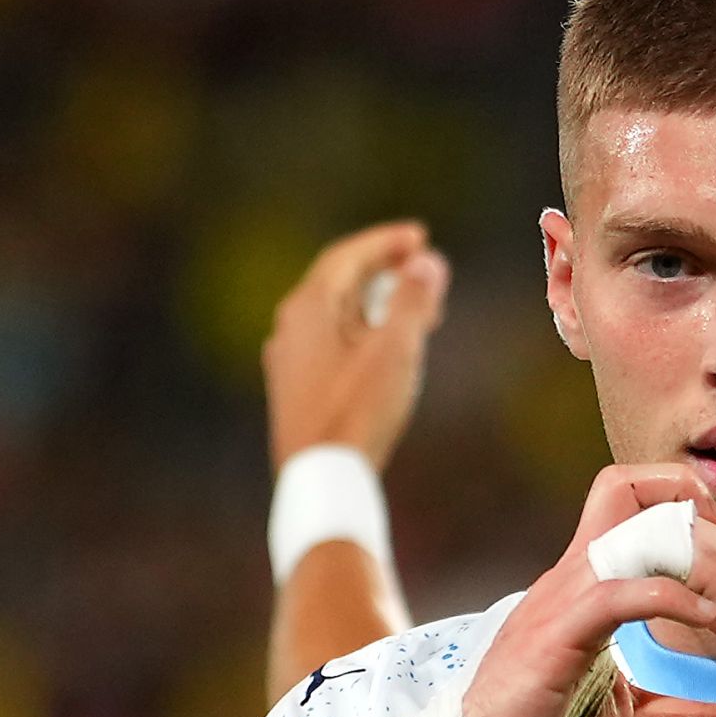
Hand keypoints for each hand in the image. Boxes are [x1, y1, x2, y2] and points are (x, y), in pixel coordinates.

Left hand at [265, 220, 450, 468]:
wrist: (320, 479)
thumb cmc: (357, 412)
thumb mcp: (395, 350)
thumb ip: (413, 300)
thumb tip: (427, 261)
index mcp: (308, 307)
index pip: (347, 256)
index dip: (386, 242)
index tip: (421, 237)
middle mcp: (290, 326)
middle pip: (340, 282)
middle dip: (384, 272)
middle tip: (424, 271)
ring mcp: (288, 359)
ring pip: (335, 315)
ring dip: (375, 304)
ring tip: (413, 311)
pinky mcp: (294, 389)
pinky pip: (330, 342)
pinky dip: (361, 331)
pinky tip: (381, 351)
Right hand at [461, 464, 715, 716]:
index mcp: (592, 580)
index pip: (641, 496)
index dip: (701, 508)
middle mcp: (577, 573)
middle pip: (653, 499)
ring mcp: (566, 596)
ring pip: (643, 528)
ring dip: (708, 564)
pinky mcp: (560, 630)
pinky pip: (627, 588)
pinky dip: (681, 598)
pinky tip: (712, 626)